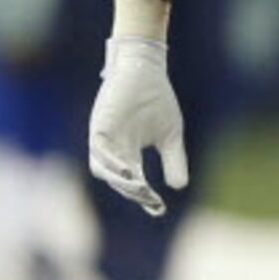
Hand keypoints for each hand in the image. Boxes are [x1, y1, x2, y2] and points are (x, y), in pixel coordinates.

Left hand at [88, 36, 186, 216]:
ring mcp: (103, 139)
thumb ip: (174, 160)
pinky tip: (127, 170)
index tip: (158, 209)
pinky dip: (110, 163)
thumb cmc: (156, 99)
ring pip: (104, 170)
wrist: (145, 70)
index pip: (133, 181)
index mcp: (127, 152)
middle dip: (135, 192)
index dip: (144, 197)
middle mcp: (112, 150)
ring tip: (141, 190)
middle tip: (152, 199)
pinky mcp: (99, 127)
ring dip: (120, 182)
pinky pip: (99, 152)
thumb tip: (179, 186)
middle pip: (118, 180)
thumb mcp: (171, 135)